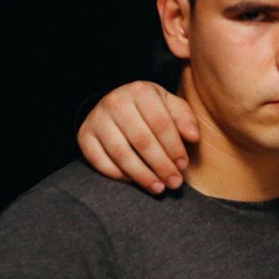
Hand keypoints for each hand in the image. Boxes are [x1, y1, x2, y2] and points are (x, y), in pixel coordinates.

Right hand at [77, 81, 198, 193]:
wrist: (119, 103)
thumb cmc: (152, 108)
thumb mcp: (171, 106)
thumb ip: (185, 119)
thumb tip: (193, 138)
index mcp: (141, 90)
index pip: (161, 123)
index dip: (174, 148)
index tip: (183, 166)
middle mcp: (115, 101)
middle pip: (141, 140)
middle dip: (161, 165)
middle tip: (174, 183)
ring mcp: (97, 118)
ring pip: (120, 153)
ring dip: (141, 175)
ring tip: (158, 188)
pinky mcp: (84, 134)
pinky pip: (98, 160)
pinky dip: (117, 174)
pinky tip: (134, 181)